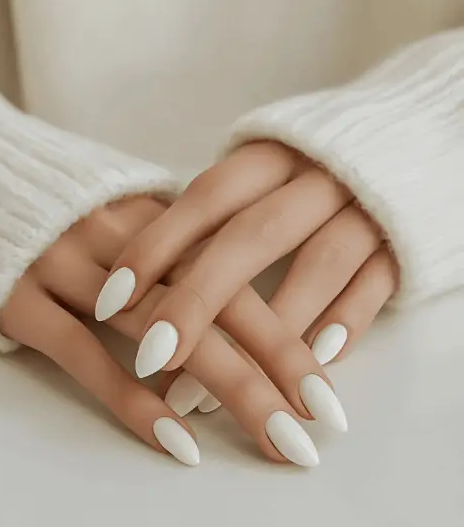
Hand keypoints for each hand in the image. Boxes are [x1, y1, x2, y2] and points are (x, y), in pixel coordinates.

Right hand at [0, 196, 324, 466]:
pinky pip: (84, 354)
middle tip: (320, 427)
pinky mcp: (21, 297)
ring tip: (277, 440)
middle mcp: (123, 236)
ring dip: (229, 389)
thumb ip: (176, 251)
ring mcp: (70, 264)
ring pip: (164, 330)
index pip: (239, 275)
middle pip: (218, 302)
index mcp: (157, 213)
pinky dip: (134, 400)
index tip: (328, 390)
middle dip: (277, 366)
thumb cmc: (55, 211)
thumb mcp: (122, 215)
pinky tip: (179, 443)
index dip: (288, 331)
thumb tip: (233, 303)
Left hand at [96, 141, 396, 377]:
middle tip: (150, 358)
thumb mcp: (269, 167)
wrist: (417, 130)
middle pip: (252, 237)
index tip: (110, 298)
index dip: (157, 246)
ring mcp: (365, 209)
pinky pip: (374, 285)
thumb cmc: (318, 163)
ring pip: (319, 267)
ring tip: (215, 395)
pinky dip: (344, 323)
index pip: (206, 198)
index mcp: (273, 155)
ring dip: (267, 335)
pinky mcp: (404, 241)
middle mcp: (317, 178)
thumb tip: (148, 269)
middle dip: (198, 299)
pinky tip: (313, 363)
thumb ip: (221, 209)